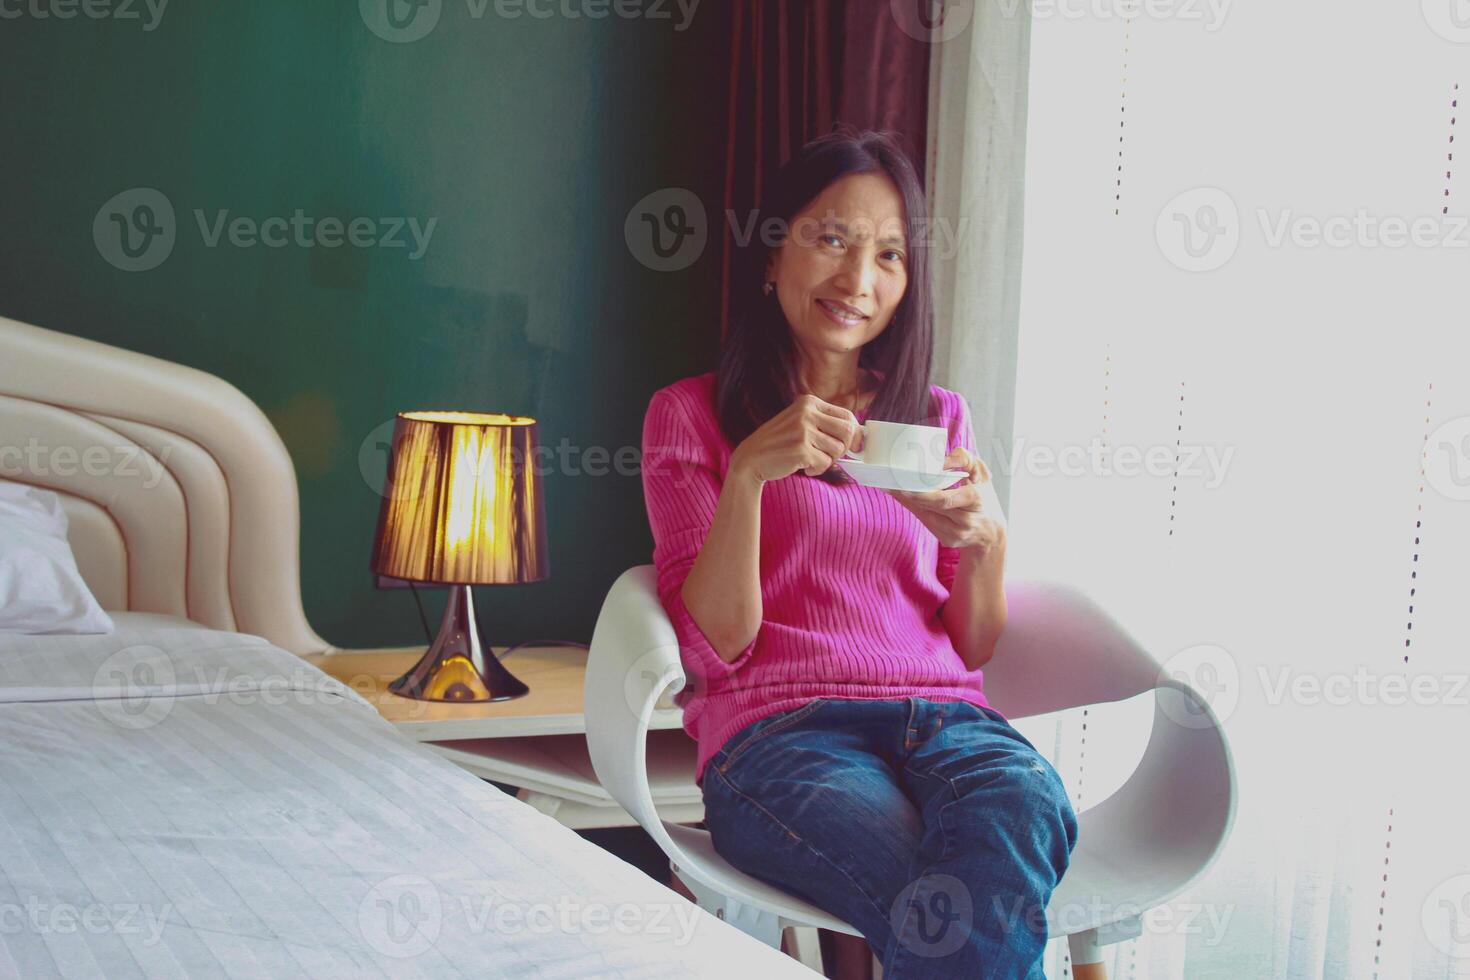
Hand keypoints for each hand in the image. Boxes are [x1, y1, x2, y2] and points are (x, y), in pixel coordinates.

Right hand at [730, 394, 863, 483]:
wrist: (751, 458)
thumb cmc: (780, 443)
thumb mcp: (800, 422)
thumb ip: (825, 423)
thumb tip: (858, 435)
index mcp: (808, 402)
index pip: (846, 415)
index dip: (855, 433)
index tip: (854, 446)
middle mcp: (807, 412)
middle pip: (848, 431)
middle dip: (844, 448)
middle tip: (832, 455)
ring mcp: (803, 430)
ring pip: (838, 449)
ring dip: (828, 460)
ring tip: (811, 460)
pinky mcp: (801, 449)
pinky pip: (825, 463)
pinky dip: (817, 470)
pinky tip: (804, 467)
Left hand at [886, 447, 1006, 552]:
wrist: (991, 532)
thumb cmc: (984, 497)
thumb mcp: (982, 474)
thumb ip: (964, 460)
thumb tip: (940, 459)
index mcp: (975, 500)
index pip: (944, 499)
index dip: (922, 493)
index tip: (904, 482)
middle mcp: (965, 521)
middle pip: (930, 507)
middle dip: (909, 494)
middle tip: (890, 481)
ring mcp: (955, 534)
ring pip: (924, 515)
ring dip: (907, 500)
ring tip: (891, 486)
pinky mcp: (947, 540)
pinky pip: (926, 522)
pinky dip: (914, 508)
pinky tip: (903, 497)